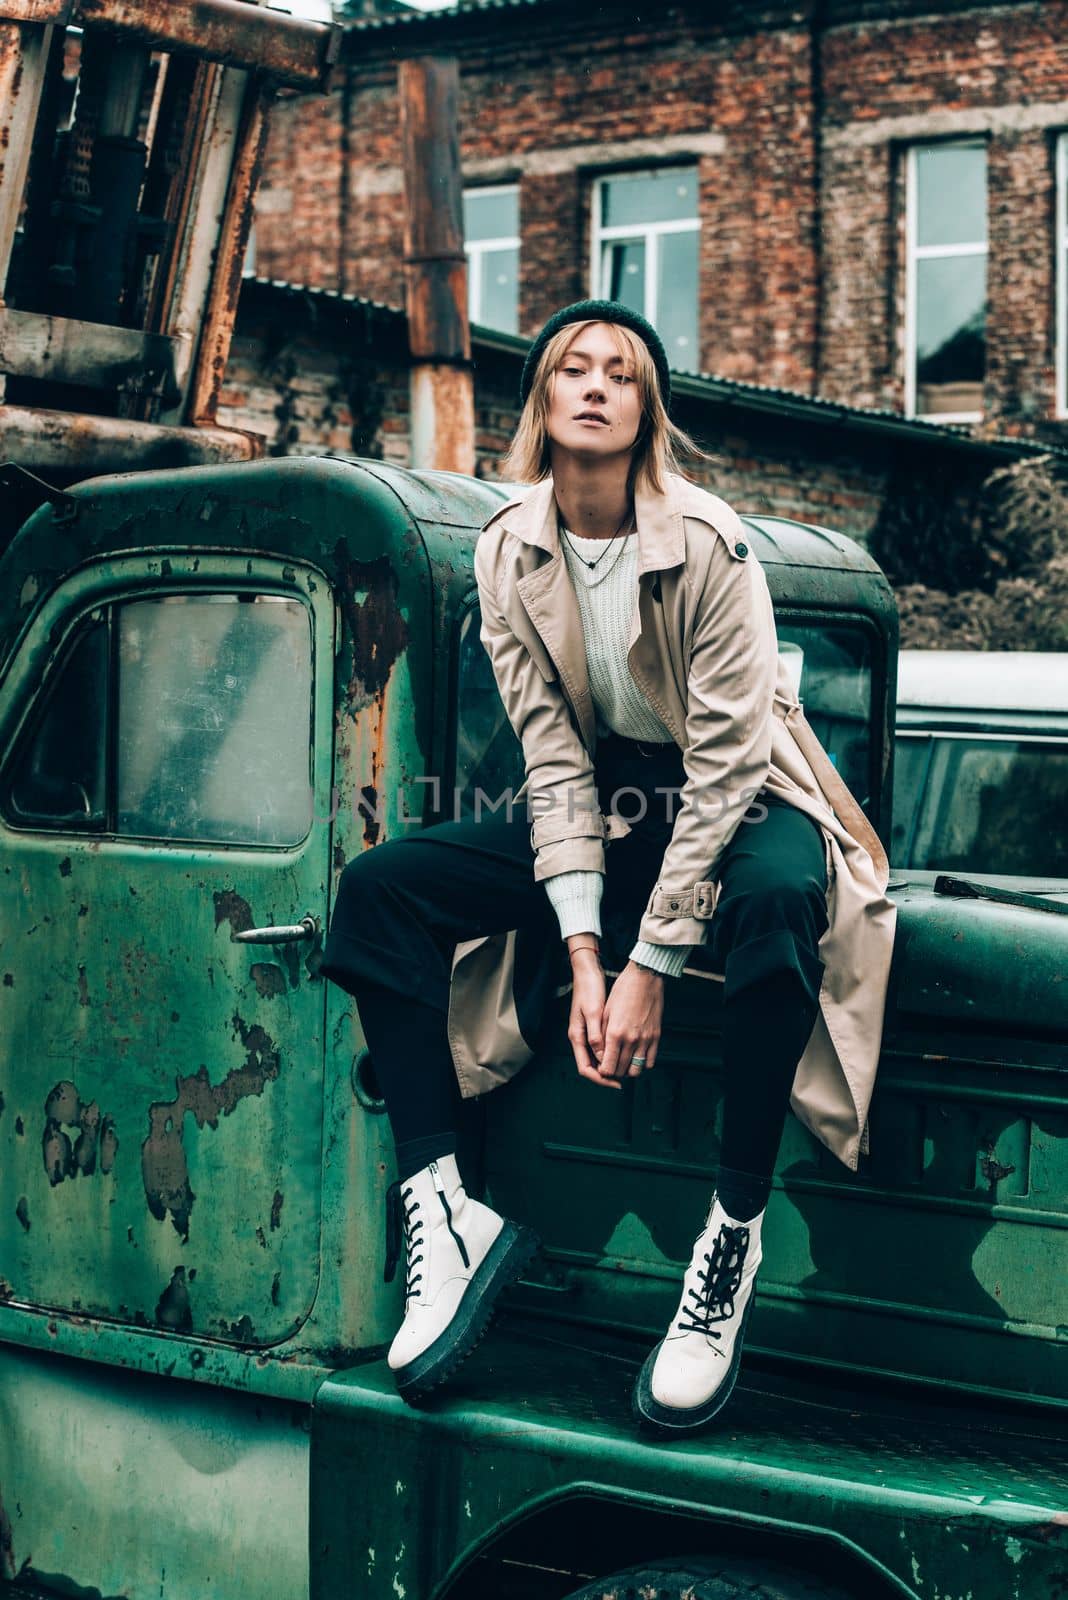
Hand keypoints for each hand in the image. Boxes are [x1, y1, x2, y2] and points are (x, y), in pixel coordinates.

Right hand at [566, 948, 617, 1089]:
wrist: (587, 973)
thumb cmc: (589, 989)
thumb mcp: (593, 1012)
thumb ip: (596, 1036)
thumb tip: (601, 1057)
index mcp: (576, 1036)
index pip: (585, 1068)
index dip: (600, 1079)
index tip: (616, 1083)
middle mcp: (580, 1037)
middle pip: (591, 1066)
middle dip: (606, 1075)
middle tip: (624, 1078)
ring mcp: (585, 1033)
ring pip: (596, 1058)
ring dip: (609, 1065)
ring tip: (625, 1068)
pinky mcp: (592, 1027)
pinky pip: (601, 1047)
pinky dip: (611, 1053)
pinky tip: (623, 1053)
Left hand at [598, 961, 663, 1081]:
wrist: (644, 978)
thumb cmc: (622, 991)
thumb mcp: (606, 1012)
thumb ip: (602, 1036)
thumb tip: (600, 1054)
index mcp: (615, 1034)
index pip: (608, 1067)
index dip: (603, 1072)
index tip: (601, 1067)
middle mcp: (631, 1040)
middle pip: (621, 1071)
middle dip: (613, 1072)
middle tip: (610, 1066)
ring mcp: (645, 1039)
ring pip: (636, 1070)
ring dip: (628, 1070)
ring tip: (622, 1062)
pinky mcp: (656, 1036)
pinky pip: (649, 1061)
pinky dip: (642, 1064)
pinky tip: (635, 1056)